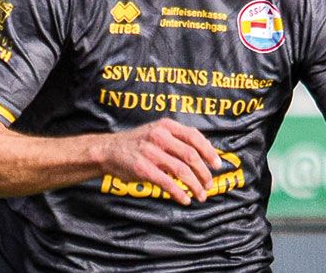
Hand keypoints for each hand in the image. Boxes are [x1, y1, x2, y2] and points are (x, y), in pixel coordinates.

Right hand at [95, 118, 222, 204]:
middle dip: (204, 173)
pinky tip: (184, 199)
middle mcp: (160, 136)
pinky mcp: (143, 169)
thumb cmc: (138, 143)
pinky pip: (167, 182)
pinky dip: (179, 193)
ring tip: (201, 195)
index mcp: (167, 126)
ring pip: (182, 170)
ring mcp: (151, 152)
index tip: (217, 165)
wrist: (108, 150)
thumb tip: (204, 155)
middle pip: (191, 156)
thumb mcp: (157, 132)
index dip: (209, 152)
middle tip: (209, 185)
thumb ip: (178, 140)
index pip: (195, 137)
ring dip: (195, 185)